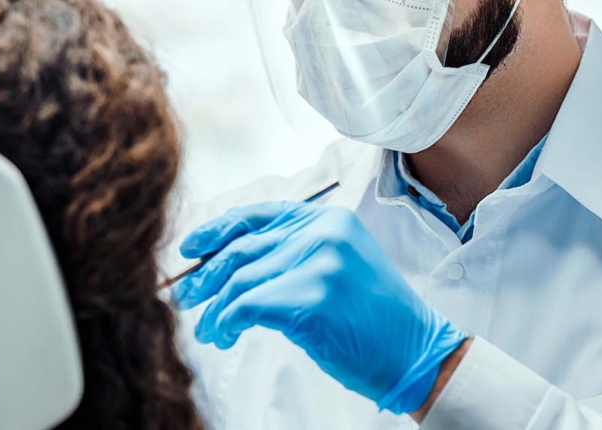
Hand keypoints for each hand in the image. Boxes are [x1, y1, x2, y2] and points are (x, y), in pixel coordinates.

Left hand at [174, 201, 468, 414]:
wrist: (414, 352)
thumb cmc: (375, 319)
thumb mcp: (341, 266)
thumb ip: (297, 252)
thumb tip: (232, 262)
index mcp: (330, 219)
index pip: (259, 215)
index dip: (217, 230)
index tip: (189, 248)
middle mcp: (323, 232)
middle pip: (242, 249)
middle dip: (206, 276)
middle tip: (186, 298)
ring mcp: (319, 263)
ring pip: (240, 281)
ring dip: (216, 310)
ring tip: (210, 332)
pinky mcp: (310, 298)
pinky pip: (246, 307)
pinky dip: (227, 323)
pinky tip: (225, 336)